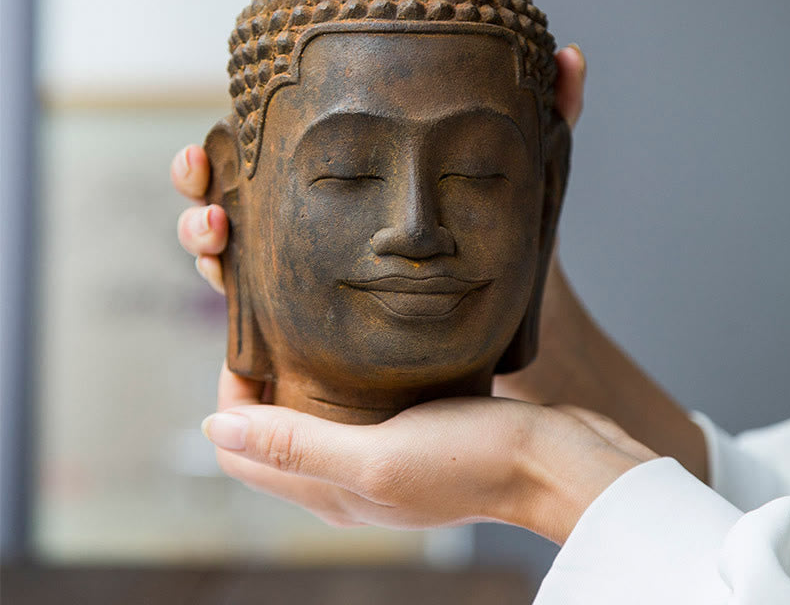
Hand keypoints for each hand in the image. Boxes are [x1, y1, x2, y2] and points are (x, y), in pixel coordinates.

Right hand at [171, 44, 586, 294]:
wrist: (505, 329)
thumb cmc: (510, 246)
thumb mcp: (524, 181)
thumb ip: (547, 123)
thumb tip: (571, 56)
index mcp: (350, 168)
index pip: (279, 142)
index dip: (238, 137)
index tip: (223, 127)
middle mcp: (317, 212)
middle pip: (238, 189)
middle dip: (202, 180)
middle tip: (195, 172)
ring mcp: (308, 263)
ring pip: (232, 242)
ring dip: (203, 234)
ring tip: (212, 233)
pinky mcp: (308, 314)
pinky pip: (252, 301)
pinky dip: (229, 290)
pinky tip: (223, 281)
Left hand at [202, 362, 655, 544]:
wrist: (552, 458)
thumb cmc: (471, 461)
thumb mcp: (376, 455)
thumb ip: (296, 445)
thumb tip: (216, 428)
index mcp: (326, 491)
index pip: (241, 450)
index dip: (230, 396)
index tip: (243, 341)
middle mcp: (344, 475)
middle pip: (271, 429)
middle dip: (257, 381)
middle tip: (268, 320)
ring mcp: (377, 451)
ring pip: (310, 412)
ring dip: (294, 373)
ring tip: (299, 322)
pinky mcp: (407, 427)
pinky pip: (351, 401)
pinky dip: (336, 373)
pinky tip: (350, 339)